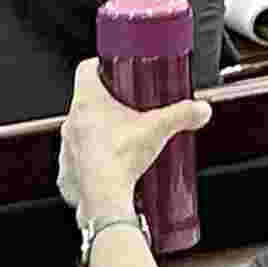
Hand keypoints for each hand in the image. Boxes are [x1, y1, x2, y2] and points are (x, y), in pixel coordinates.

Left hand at [60, 59, 208, 224]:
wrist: (104, 200)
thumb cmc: (122, 161)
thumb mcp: (158, 130)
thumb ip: (182, 115)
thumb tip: (201, 109)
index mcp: (88, 103)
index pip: (85, 69)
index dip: (99, 66)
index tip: (112, 69)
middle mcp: (72, 122)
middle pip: (85, 102)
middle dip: (106, 105)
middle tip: (127, 109)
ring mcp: (67, 149)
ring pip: (80, 132)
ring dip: (96, 134)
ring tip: (120, 141)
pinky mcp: (67, 173)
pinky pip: (77, 161)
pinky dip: (91, 163)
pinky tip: (108, 167)